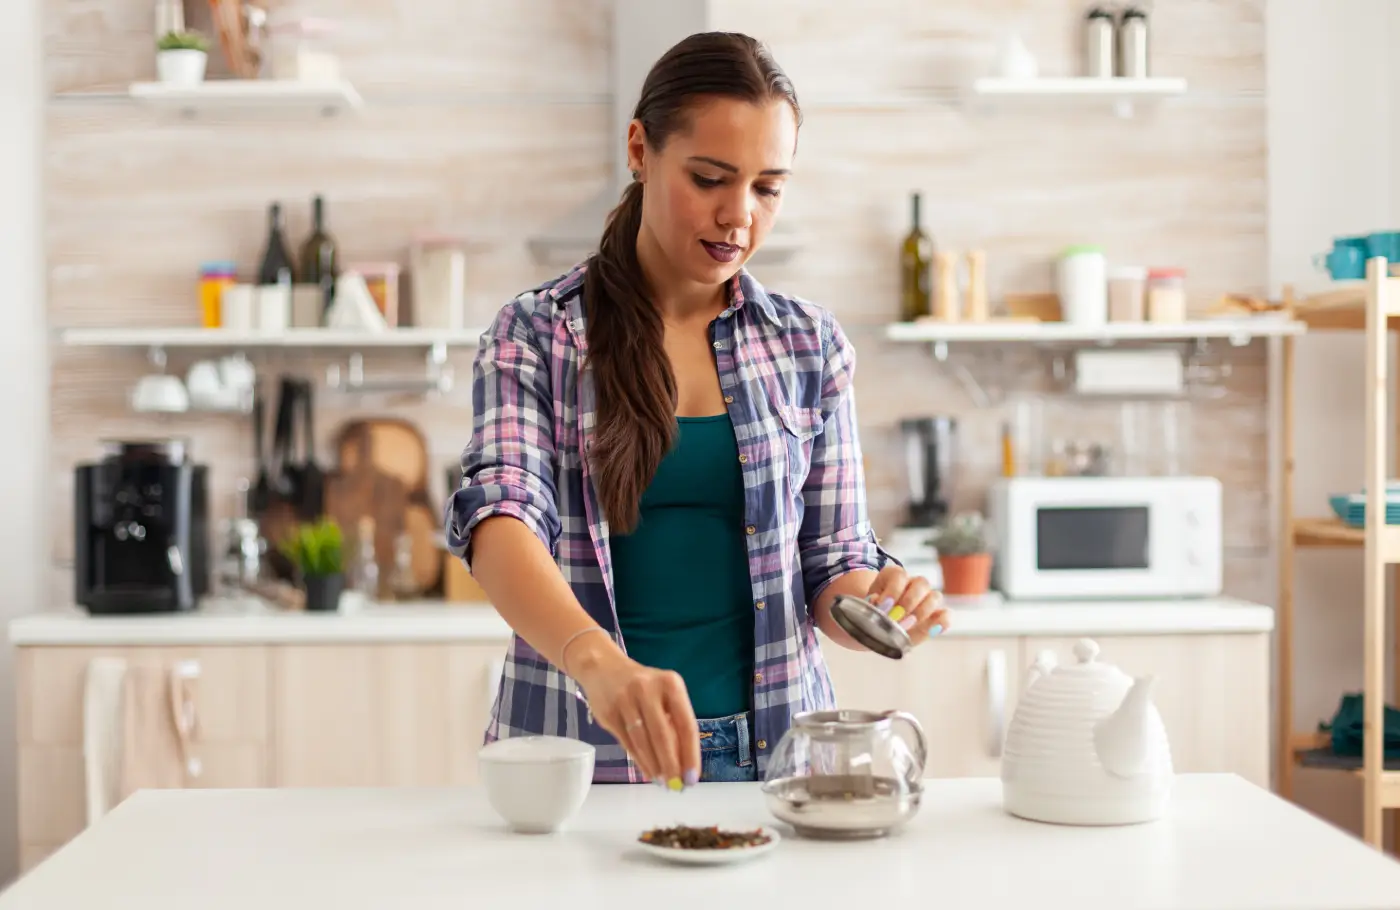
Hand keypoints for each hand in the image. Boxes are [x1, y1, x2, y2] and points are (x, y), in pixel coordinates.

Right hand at [573, 651, 700, 788]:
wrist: (603, 668)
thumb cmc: (642, 686)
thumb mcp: (663, 694)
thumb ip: (673, 722)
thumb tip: (683, 763)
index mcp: (670, 684)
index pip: (686, 724)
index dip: (690, 754)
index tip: (692, 777)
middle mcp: (648, 689)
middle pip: (663, 735)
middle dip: (671, 764)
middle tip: (677, 785)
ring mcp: (626, 700)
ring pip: (643, 741)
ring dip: (654, 765)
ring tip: (662, 781)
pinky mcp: (609, 712)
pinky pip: (627, 742)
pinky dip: (639, 760)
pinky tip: (648, 771)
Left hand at [865, 564, 951, 645]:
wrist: (874, 627)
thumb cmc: (869, 615)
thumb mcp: (864, 607)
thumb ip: (868, 605)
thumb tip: (874, 600)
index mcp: (893, 576)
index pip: (899, 576)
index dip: (893, 591)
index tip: (883, 606)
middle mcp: (913, 583)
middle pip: (922, 583)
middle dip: (909, 602)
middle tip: (897, 618)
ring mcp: (927, 598)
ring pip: (935, 596)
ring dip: (923, 612)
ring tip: (908, 626)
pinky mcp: (936, 614)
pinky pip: (946, 615)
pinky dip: (941, 622)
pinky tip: (931, 630)